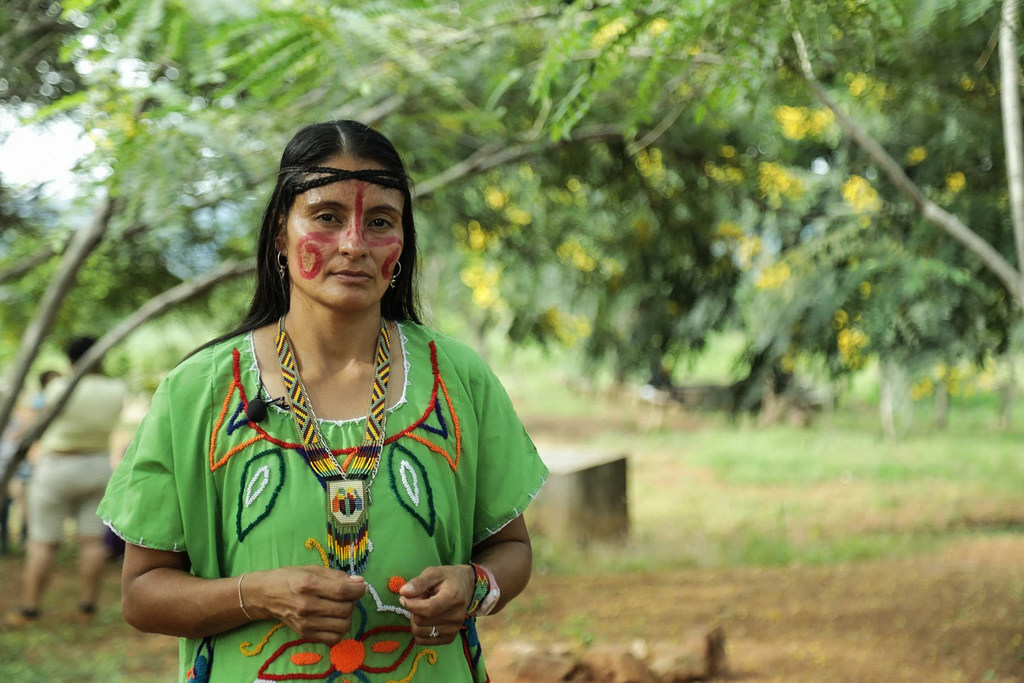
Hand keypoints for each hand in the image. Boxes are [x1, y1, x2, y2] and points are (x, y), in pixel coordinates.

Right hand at [246, 566, 367, 643]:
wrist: (266, 595)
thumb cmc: (291, 578)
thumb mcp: (313, 569)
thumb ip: (337, 576)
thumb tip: (360, 583)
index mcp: (308, 584)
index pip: (342, 591)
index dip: (358, 589)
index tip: (362, 586)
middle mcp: (306, 605)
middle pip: (345, 609)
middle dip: (354, 601)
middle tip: (350, 595)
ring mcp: (305, 623)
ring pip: (343, 625)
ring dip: (348, 615)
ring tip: (341, 606)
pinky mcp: (305, 634)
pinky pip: (334, 638)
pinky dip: (340, 629)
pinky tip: (335, 619)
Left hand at [398, 565, 473, 644]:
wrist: (467, 587)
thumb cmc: (448, 578)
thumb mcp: (434, 573)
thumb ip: (419, 582)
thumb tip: (403, 592)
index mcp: (453, 598)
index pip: (428, 609)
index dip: (411, 605)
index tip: (404, 598)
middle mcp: (456, 617)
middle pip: (421, 621)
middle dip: (413, 610)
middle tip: (419, 599)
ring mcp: (454, 629)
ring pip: (419, 633)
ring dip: (415, 621)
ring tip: (424, 609)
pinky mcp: (449, 638)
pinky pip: (423, 640)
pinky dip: (419, 630)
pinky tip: (427, 619)